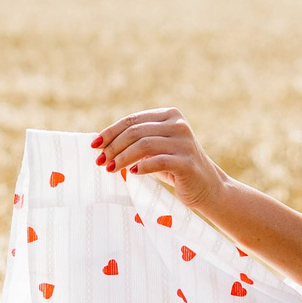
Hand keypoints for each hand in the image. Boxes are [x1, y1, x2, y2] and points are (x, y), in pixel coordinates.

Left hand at [93, 109, 227, 207]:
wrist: (207, 187)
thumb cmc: (174, 167)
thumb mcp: (154, 150)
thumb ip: (135, 142)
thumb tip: (101, 143)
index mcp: (170, 115)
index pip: (133, 120)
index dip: (111, 132)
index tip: (95, 145)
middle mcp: (178, 125)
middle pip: (136, 132)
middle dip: (114, 147)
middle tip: (101, 161)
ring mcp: (184, 142)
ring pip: (144, 145)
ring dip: (123, 158)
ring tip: (110, 169)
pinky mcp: (187, 162)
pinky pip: (158, 161)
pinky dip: (141, 167)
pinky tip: (132, 173)